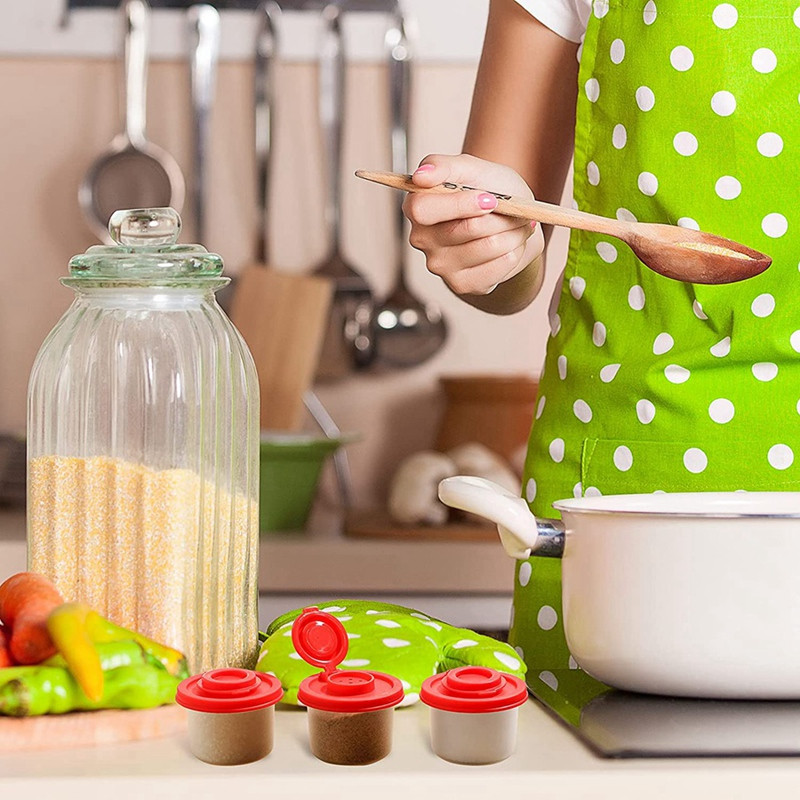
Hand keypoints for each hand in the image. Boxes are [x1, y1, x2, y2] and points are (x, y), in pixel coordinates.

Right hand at [404, 153, 543, 297]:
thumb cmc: (489, 190)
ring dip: (512, 232)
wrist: (512, 218)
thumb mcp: (471, 168)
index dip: (459, 205)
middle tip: (514, 209)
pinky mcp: (461, 284)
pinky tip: (510, 245)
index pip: (423, 209)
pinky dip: (514, 252)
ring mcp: (440, 265)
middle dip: (499, 216)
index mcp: (416, 207)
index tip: (489, 199)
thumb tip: (421, 176)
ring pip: (487, 247)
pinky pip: (498, 267)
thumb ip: (444, 166)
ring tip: (516, 224)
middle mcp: (422, 239)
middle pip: (463, 229)